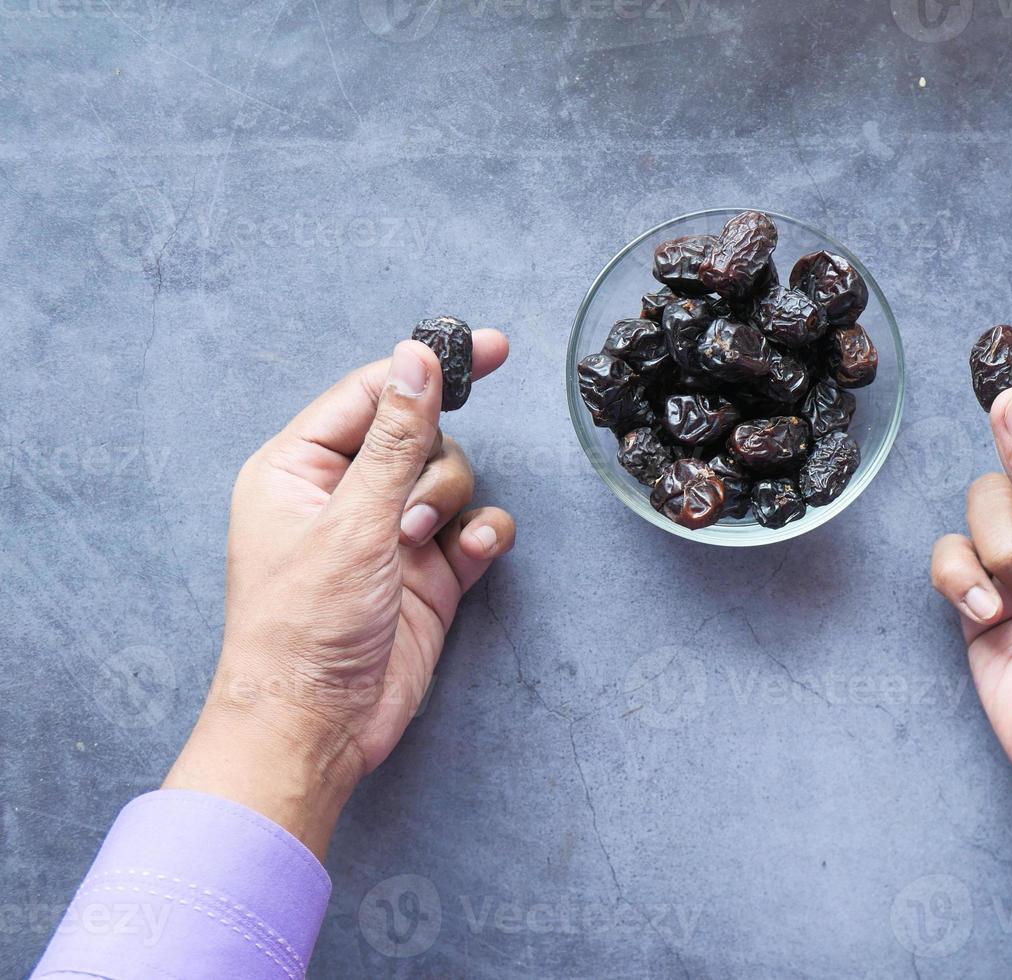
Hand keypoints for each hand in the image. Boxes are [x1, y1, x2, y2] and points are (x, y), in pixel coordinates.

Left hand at [165, 335, 514, 857]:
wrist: (319, 727)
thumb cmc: (305, 628)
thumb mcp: (353, 521)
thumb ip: (395, 436)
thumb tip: (415, 358)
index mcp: (300, 468)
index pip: (372, 393)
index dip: (428, 366)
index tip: (490, 348)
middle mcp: (344, 496)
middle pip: (421, 437)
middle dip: (431, 470)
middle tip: (408, 520)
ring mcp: (388, 536)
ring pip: (452, 482)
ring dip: (450, 509)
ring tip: (420, 552)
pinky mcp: (426, 576)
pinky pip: (473, 531)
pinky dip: (479, 540)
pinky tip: (469, 561)